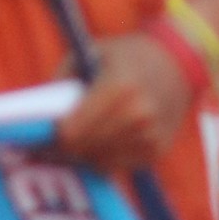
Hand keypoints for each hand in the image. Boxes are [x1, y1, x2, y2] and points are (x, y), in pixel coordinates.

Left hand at [51, 31, 194, 176]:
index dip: (54, 132)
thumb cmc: (127, 54)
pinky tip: (108, 136)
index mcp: (118, 88)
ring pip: (97, 162)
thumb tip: (38, 114)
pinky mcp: (156, 151)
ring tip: (85, 132)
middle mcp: (138, 116)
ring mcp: (149, 136)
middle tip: (59, 135)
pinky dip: (105, 155)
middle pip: (81, 149)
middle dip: (66, 144)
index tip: (48, 127)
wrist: (180, 61)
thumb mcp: (90, 52)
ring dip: (86, 151)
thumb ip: (61, 80)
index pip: (70, 131)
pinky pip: (115, 166)